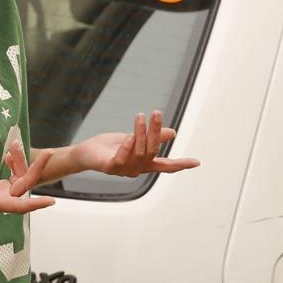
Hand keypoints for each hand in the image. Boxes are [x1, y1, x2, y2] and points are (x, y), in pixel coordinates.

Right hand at [0, 140, 55, 213]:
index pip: (19, 206)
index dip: (36, 204)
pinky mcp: (0, 188)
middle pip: (26, 186)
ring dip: (21, 161)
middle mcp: (2, 200)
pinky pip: (15, 176)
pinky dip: (15, 164)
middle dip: (37, 169)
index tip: (52, 201)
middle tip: (48, 152)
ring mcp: (2, 194)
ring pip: (21, 178)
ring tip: (14, 144)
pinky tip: (9, 154)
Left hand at [71, 110, 200, 177]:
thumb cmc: (110, 146)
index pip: (166, 165)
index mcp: (144, 163)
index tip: (197, 163)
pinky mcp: (109, 167)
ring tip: (140, 116)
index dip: (181, 164)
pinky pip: (121, 159)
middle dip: (156, 132)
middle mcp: (136, 169)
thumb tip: (173, 133)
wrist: (85, 153)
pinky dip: (127, 147)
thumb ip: (152, 137)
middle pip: (152, 151)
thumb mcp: (134, 137)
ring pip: (139, 152)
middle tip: (157, 112)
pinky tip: (129, 136)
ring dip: (140, 133)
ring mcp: (123, 170)